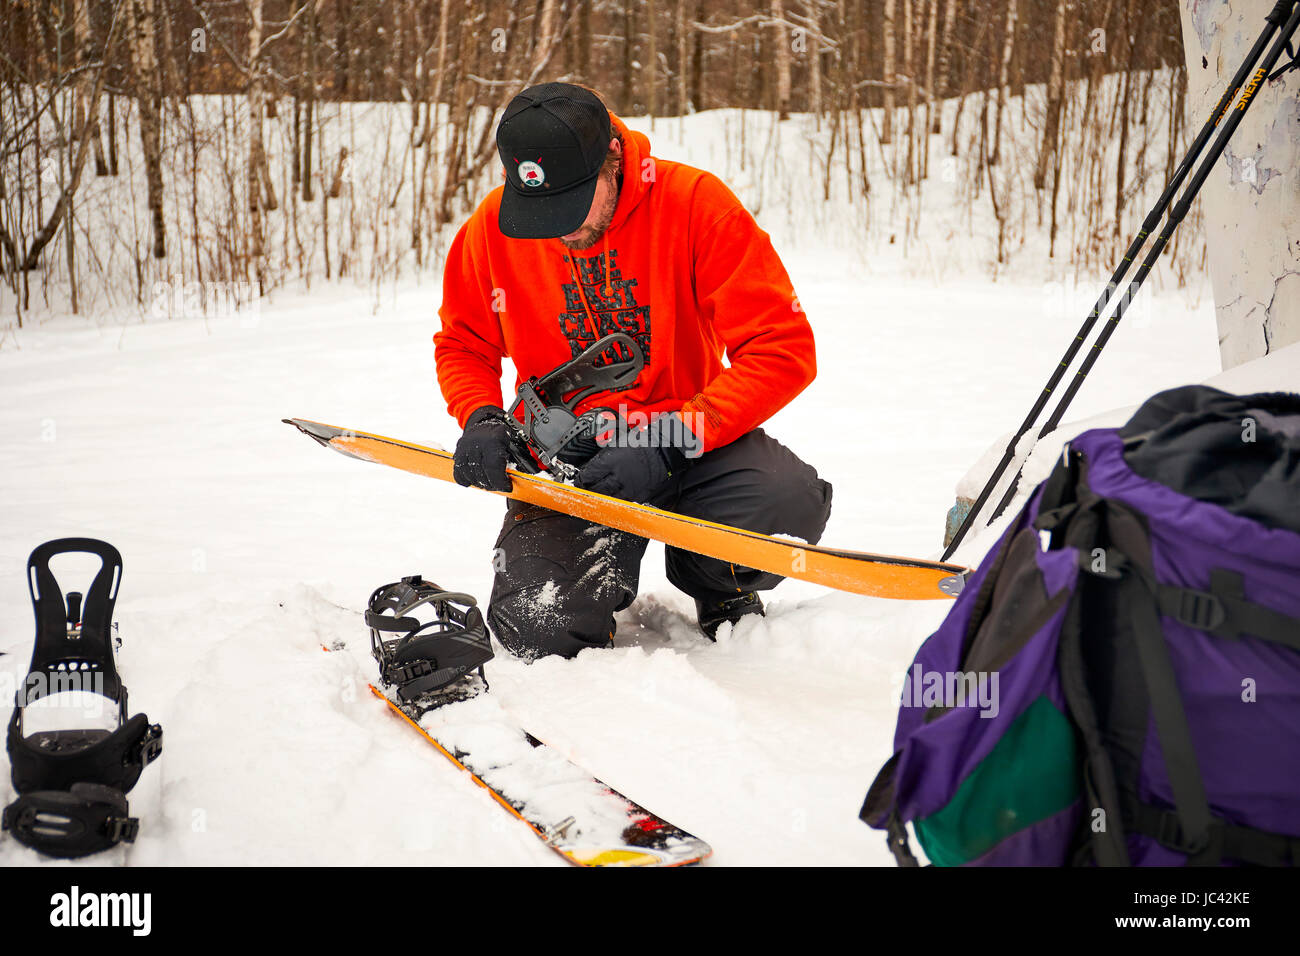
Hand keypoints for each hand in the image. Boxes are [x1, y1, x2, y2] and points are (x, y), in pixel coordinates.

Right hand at [453, 405, 514, 491]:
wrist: (484, 420)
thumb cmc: (501, 433)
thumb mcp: (515, 443)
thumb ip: (522, 460)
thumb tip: (532, 474)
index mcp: (494, 439)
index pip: (494, 468)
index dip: (501, 482)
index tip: (507, 487)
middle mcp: (477, 443)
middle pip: (483, 475)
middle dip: (494, 485)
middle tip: (500, 485)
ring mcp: (465, 448)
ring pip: (471, 476)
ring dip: (482, 483)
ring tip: (490, 480)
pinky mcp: (458, 453)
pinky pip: (460, 474)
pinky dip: (468, 480)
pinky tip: (477, 478)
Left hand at [575, 414, 689, 502]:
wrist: (665, 451)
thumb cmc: (644, 443)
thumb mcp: (619, 442)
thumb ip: (604, 454)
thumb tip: (593, 463)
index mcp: (611, 461)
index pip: (589, 475)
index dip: (581, 479)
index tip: (579, 480)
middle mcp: (618, 476)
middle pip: (596, 489)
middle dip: (588, 490)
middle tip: (584, 489)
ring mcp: (628, 488)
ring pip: (607, 498)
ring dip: (599, 497)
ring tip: (595, 495)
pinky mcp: (638, 495)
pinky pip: (622, 501)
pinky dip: (615, 500)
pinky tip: (611, 498)